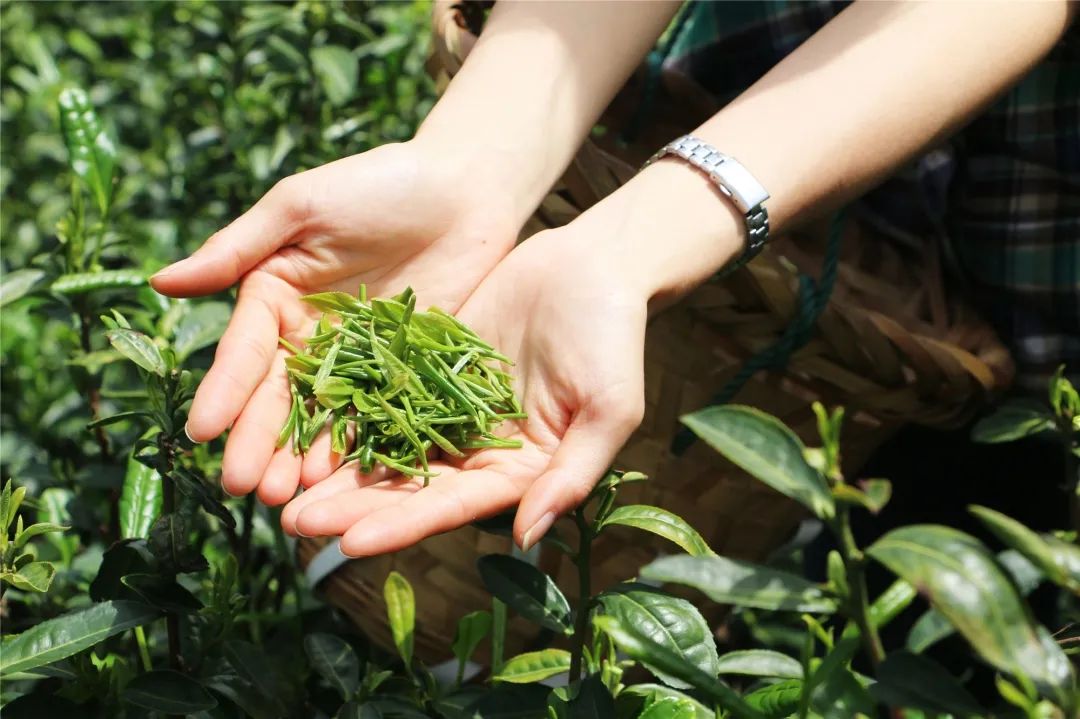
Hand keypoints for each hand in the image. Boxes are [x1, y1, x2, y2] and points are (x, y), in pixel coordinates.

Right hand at [151, 141, 518, 504]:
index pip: (244, 353)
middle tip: (243, 487)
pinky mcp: (406, 370)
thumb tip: (160, 283)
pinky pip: (381, 413)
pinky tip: (347, 479)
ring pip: (326, 416)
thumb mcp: (301, 207)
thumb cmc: (376, 182)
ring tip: (287, 499)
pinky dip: (363, 445)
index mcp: (275, 297)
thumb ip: (239, 248)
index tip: (200, 432)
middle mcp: (310, 337)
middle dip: (259, 442)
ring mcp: (359, 359)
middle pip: (279, 397)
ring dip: (304, 457)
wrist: (464, 186)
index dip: (223, 392)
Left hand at [279, 230, 649, 554]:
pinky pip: (381, 391)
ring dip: (338, 467)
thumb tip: (529, 538)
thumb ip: (571, 476)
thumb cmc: (613, 338)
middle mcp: (480, 447)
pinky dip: (344, 409)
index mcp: (519, 469)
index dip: (403, 524)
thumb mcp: (609, 410)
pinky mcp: (430, 367)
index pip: (454, 505)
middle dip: (353, 506)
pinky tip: (300, 420)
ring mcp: (451, 406)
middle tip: (293, 522)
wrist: (594, 264)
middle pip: (408, 485)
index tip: (349, 543)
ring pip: (386, 443)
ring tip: (282, 485)